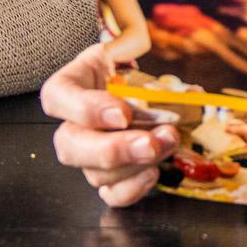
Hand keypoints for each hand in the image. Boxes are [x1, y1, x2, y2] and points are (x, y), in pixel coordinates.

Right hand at [40, 40, 179, 207]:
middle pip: (70, 146)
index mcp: (71, 85)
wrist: (134, 83)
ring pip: (95, 174)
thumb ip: (144, 64)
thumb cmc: (127, 67)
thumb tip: (189, 95)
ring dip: (136, 165)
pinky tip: (153, 172)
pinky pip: (110, 194)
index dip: (86, 110)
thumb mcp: (131, 52)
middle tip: (150, 143)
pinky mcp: (107, 176)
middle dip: (113, 150)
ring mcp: (87, 155)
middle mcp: (72, 123)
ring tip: (168, 144)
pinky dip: (133, 189)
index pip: (57, 97)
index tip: (123, 114)